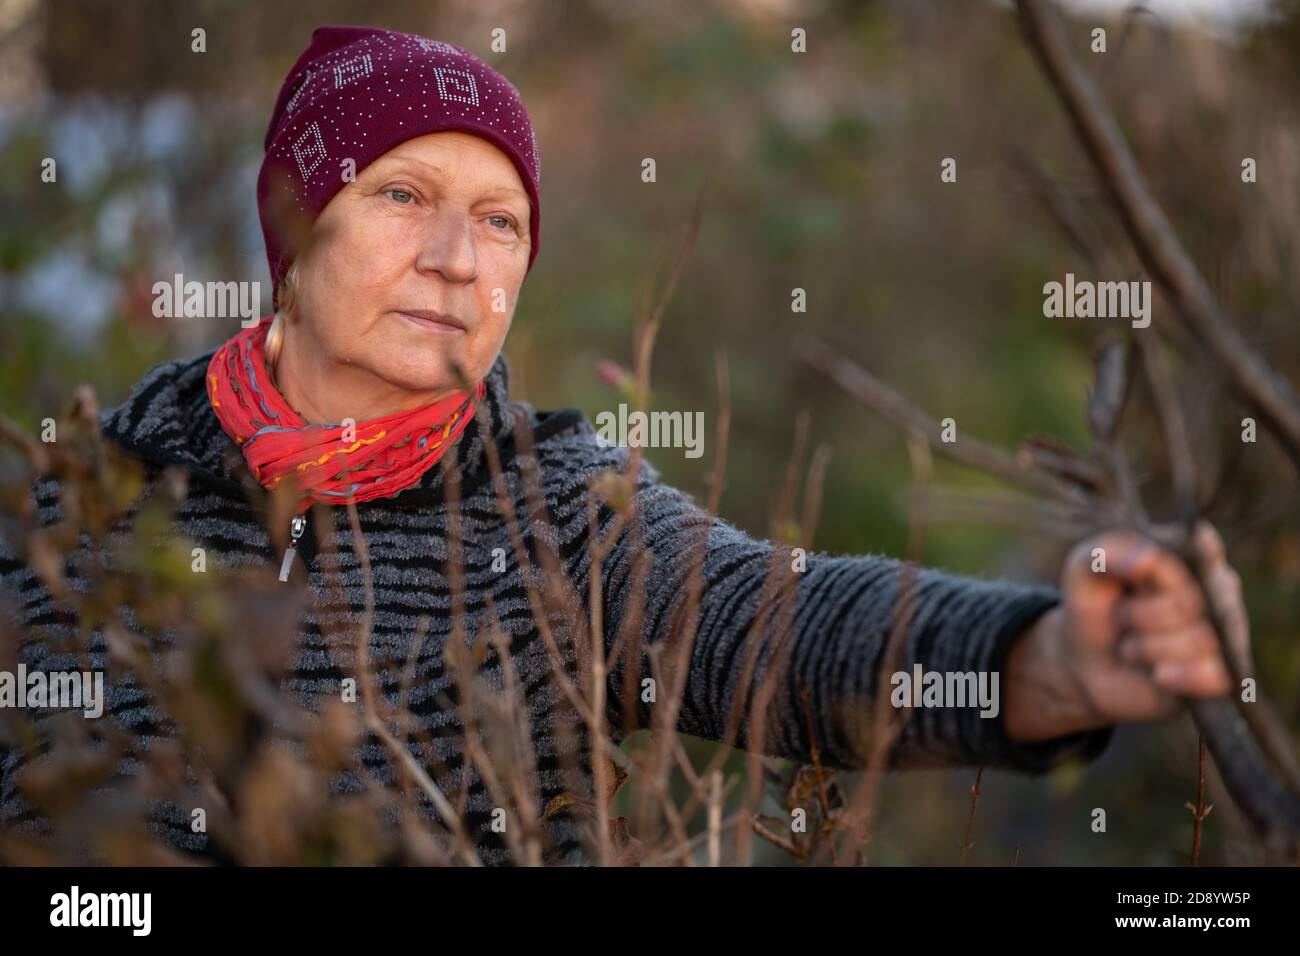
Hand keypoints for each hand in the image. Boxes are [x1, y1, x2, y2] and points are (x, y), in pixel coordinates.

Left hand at [1004, 522, 1248, 741]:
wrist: (1088, 661)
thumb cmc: (1096, 604)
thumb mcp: (1085, 570)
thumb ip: (1109, 553)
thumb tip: (1150, 559)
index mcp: (1189, 559)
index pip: (1204, 549)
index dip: (1194, 555)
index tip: (1154, 567)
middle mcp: (1215, 595)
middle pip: (1188, 601)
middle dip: (1139, 614)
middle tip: (1119, 618)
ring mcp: (1220, 635)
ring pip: (1196, 641)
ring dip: (1147, 648)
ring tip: (1128, 647)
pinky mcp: (1216, 676)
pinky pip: (1212, 675)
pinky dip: (1179, 675)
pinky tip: (1157, 674)